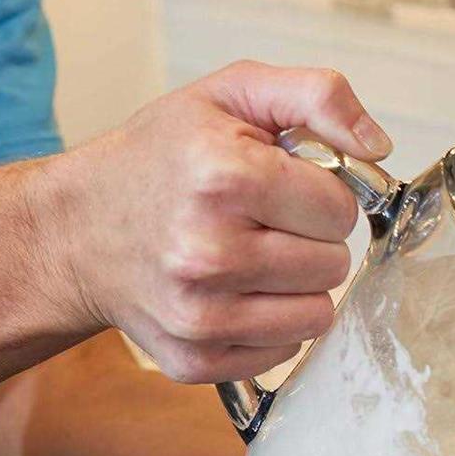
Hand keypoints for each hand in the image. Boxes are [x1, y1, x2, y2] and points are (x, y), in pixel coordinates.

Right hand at [44, 61, 389, 383]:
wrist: (77, 228)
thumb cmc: (161, 159)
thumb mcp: (231, 97)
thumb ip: (316, 97)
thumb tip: (377, 145)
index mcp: (224, 177)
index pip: (341, 208)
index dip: (320, 194)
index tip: (281, 187)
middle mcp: (209, 251)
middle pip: (333, 265)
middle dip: (309, 241)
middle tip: (262, 224)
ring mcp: (201, 314)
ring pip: (318, 314)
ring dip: (297, 287)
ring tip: (251, 258)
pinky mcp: (197, 358)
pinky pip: (286, 351)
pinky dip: (271, 325)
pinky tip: (234, 295)